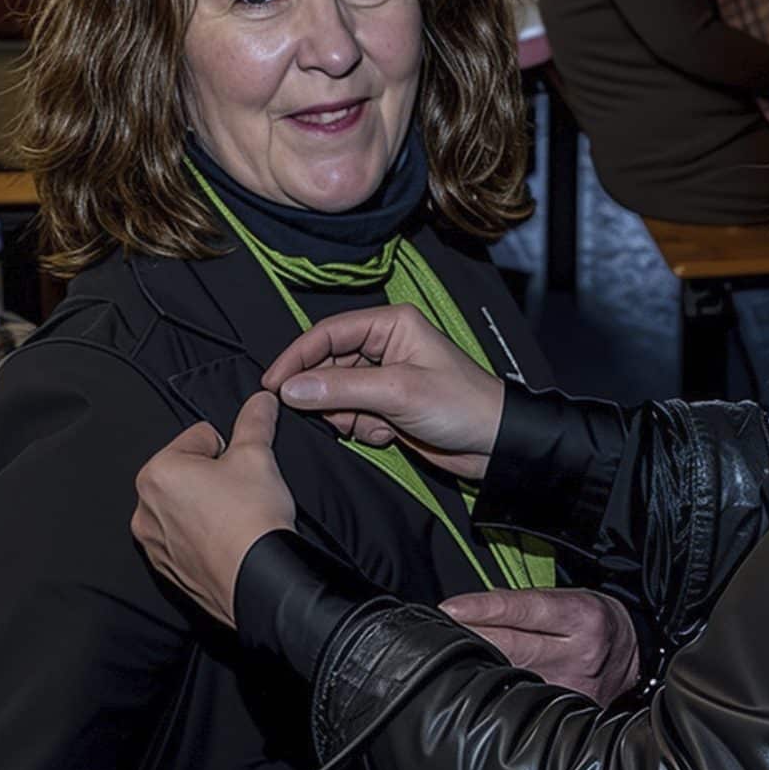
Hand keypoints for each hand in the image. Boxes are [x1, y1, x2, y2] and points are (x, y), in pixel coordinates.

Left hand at [131, 393, 295, 627]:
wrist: (258, 581)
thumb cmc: (251, 518)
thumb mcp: (257, 456)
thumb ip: (254, 421)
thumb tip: (261, 400)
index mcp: (157, 473)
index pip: (199, 438)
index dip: (228, 449)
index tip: (241, 470)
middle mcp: (144, 509)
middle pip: (187, 472)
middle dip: (213, 477)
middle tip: (241, 493)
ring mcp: (154, 544)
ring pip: (185, 507)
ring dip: (207, 507)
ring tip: (235, 519)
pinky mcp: (167, 570)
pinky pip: (184, 539)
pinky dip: (203, 536)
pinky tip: (227, 542)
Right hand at [263, 304, 504, 479]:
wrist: (495, 446)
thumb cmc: (462, 405)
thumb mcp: (398, 391)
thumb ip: (341, 389)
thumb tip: (291, 389)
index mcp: (391, 324)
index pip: (328, 333)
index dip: (296, 357)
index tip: (273, 384)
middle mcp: (385, 345)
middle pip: (327, 366)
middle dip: (326, 395)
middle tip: (332, 416)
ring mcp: (384, 377)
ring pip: (336, 395)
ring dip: (347, 416)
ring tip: (375, 425)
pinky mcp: (386, 406)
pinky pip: (352, 415)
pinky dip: (362, 428)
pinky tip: (388, 434)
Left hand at [441, 587, 639, 705]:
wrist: (635, 655)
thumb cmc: (590, 621)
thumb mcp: (565, 599)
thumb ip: (520, 606)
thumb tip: (468, 612)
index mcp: (580, 616)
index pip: (523, 610)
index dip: (483, 609)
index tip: (447, 610)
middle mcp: (577, 654)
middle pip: (511, 647)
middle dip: (468, 640)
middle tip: (432, 636)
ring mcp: (572, 688)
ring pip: (511, 679)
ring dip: (475, 670)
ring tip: (443, 663)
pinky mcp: (568, 712)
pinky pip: (521, 703)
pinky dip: (494, 695)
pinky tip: (472, 692)